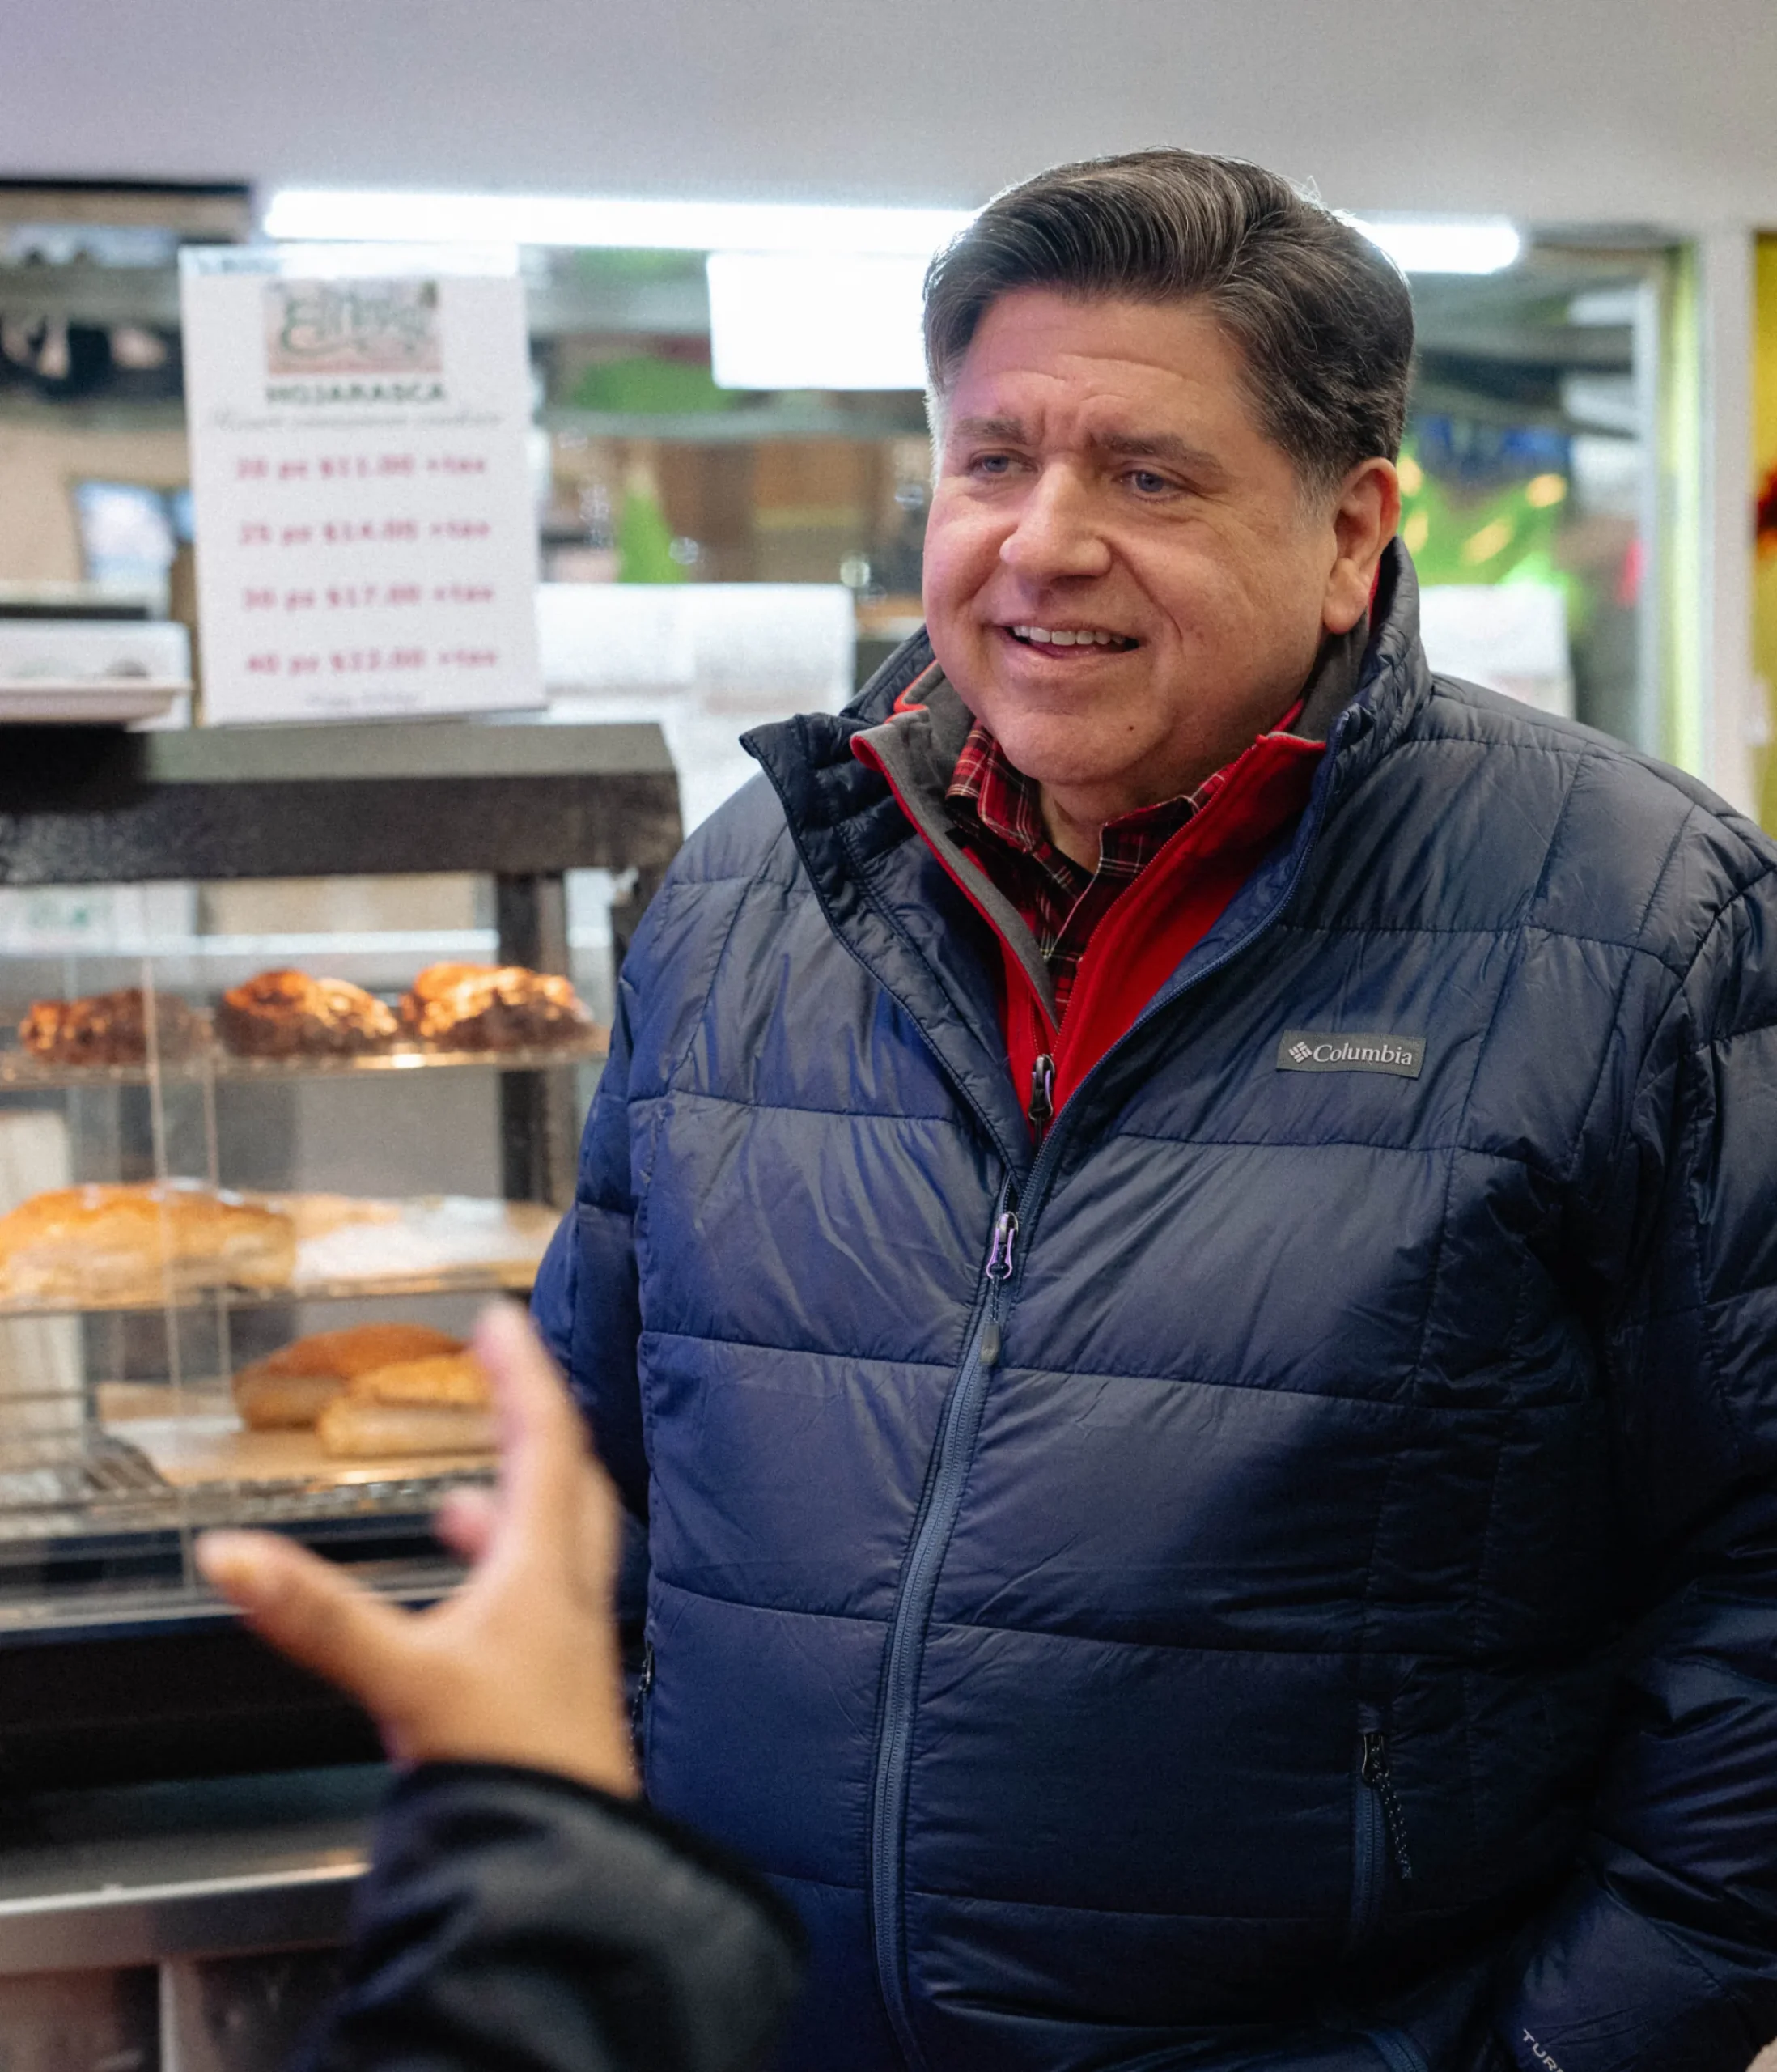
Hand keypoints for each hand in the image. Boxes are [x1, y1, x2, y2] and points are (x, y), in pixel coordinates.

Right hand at [197, 1301, 638, 1797]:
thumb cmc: (511, 1768)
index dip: (523, 1372)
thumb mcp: (400, 1676)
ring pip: (553, 1545)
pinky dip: (495, 1583)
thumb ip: (315, 1615)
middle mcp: (569, 1594)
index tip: (501, 1316)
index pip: (547, 1439)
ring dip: (513, 1503)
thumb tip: (230, 1555)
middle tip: (503, 1373)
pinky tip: (460, 1612)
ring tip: (462, 1495)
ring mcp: (568, 1642)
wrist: (566, 1864)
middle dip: (532, 1418)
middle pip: (565, 1478)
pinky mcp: (554, 1689)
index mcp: (545, 1567)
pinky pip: (533, 1606)